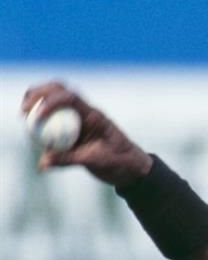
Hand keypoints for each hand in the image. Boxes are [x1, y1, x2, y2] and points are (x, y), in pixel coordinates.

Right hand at [21, 80, 152, 187]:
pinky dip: (42, 123)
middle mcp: (85, 113)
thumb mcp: (96, 161)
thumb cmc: (120, 161)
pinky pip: (55, 122)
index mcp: (94, 116)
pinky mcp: (75, 130)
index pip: (70, 98)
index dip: (50, 102)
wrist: (132, 168)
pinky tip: (33, 134)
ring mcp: (79, 120)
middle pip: (59, 91)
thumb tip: (42, 162)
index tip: (37, 116)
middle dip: (38, 94)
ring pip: (55, 102)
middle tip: (24, 111)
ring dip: (38, 104)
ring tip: (25, 117)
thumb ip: (69, 160)